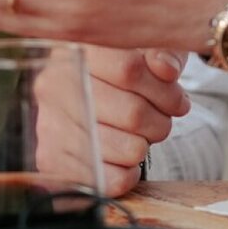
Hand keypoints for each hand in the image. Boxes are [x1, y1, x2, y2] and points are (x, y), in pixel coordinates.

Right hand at [35, 47, 189, 195]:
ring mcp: (50, 124)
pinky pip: (111, 180)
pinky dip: (129, 173)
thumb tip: (165, 68)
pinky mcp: (53, 160)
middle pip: (133, 113)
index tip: (178, 100)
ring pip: (128, 149)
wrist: (88, 92)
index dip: (165, 90)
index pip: (129, 69)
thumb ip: (162, 52)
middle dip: (161, 121)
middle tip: (162, 119)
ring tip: (139, 135)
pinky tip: (124, 156)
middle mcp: (55, 84)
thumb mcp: (148, 49)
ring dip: (146, 146)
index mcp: (78, 48)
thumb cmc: (124, 68)